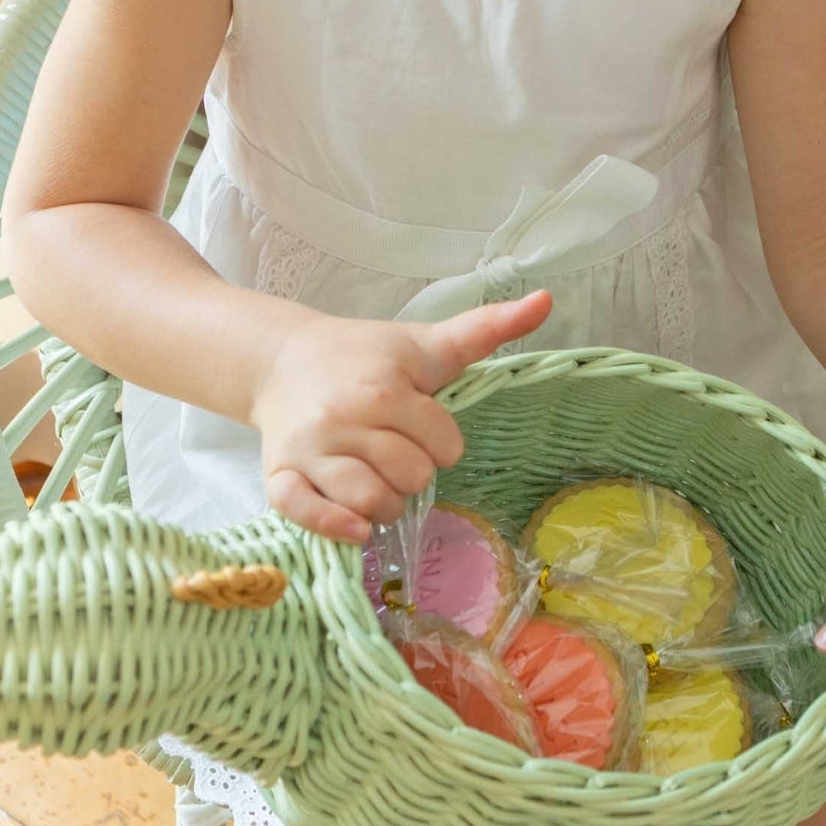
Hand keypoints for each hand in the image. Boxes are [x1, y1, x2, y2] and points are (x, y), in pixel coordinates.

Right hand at [250, 289, 551, 541]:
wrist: (282, 359)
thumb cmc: (364, 355)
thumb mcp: (425, 342)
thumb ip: (487, 327)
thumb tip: (547, 300)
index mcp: (383, 388)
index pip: (445, 446)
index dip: (442, 442)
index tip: (421, 425)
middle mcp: (343, 418)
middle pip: (412, 478)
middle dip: (415, 472)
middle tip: (396, 450)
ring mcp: (308, 449)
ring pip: (370, 502)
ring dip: (385, 503)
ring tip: (377, 480)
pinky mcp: (278, 473)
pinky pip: (304, 512)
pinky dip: (334, 525)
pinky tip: (356, 526)